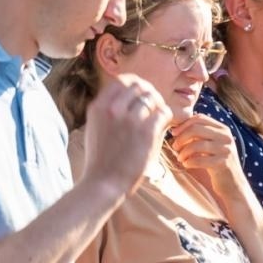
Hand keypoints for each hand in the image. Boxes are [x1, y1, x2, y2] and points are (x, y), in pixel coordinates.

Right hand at [80, 74, 168, 196]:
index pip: (121, 80)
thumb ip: (109, 110)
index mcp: (98, 106)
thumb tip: (130, 97)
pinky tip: (164, 126)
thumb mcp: (96, 127)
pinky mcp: (145, 131)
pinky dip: (166, 117)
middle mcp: (112, 108)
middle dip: (150, 93)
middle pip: (139, 86)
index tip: (142, 94)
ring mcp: (129, 119)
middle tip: (155, 105)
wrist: (104, 182)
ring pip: (153, 98)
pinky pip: (163, 112)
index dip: (136, 85)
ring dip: (159, 106)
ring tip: (159, 118)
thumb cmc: (102, 159)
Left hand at [167, 114, 242, 185]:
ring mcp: (226, 150)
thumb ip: (200, 135)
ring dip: (184, 152)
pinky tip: (186, 165)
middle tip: (174, 147)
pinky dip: (190, 162)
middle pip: (196, 129)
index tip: (174, 133)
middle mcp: (226, 137)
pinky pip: (200, 160)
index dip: (184, 124)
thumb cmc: (217, 163)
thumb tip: (177, 129)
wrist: (233, 184)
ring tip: (180, 158)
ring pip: (197, 145)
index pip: (200, 118)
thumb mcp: (211, 145)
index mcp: (223, 129)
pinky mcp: (223, 164)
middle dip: (181, 137)